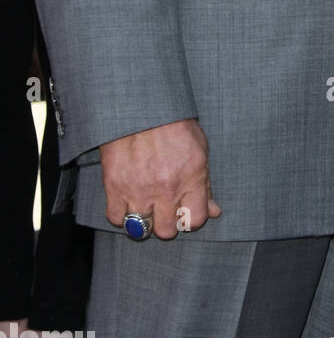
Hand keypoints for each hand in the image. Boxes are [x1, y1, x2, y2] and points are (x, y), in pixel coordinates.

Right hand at [100, 117, 221, 239]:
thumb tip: (214, 211)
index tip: (185, 212)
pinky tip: (128, 201)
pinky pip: (116, 218)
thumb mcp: (199, 150)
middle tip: (164, 210)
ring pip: (141, 229)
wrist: (141, 106)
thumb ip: (205, 185)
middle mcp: (166, 188)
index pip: (195, 220)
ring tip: (146, 204)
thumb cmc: (174, 125)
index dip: (191, 219)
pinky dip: (121, 214)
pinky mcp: (114, 186)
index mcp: (191, 177)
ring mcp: (138, 189)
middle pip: (167, 231)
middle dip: (167, 223)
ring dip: (144, 220)